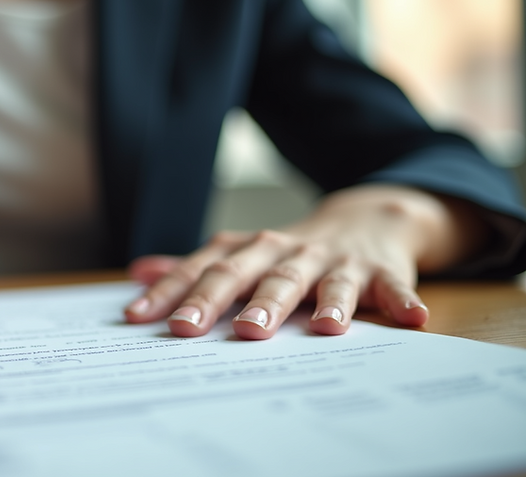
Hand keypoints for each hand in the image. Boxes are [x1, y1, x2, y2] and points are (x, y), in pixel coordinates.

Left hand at [123, 185, 486, 338]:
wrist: (366, 218)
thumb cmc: (291, 251)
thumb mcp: (242, 255)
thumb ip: (194, 268)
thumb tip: (138, 273)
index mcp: (249, 251)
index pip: (202, 271)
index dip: (169, 292)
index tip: (137, 317)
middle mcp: (286, 252)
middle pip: (250, 276)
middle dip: (219, 300)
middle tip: (190, 328)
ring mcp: (333, 262)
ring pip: (316, 282)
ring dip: (310, 303)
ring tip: (310, 329)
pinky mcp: (380, 272)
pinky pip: (391, 287)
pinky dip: (400, 300)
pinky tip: (410, 318)